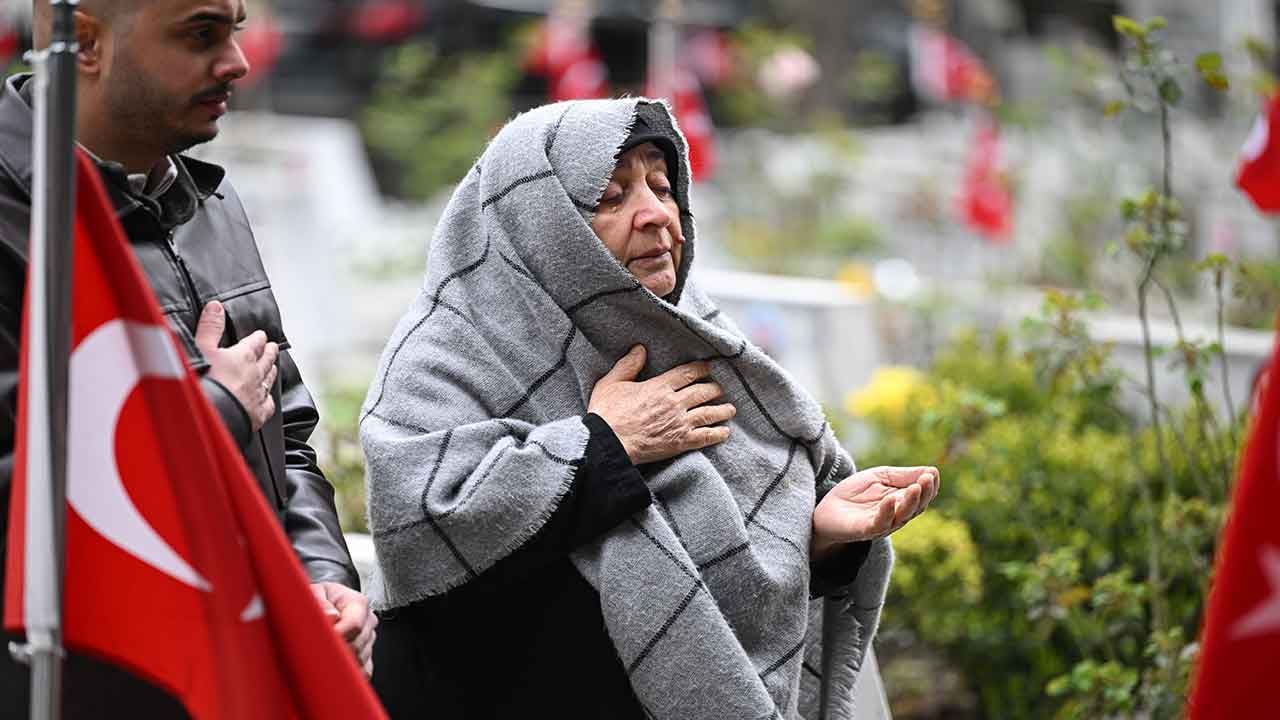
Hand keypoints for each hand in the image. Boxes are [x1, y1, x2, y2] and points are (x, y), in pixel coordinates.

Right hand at [195, 301, 278, 431]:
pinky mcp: (257, 414)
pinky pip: (268, 405)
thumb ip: (210, 327)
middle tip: (273, 347)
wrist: (212, 416)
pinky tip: (267, 401)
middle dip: (269, 352)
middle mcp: (255, 374)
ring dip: (271, 372)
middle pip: (266, 360)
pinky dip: (268, 400)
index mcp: (242, 356)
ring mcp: (258, 395)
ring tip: (273, 367)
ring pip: (268, 380)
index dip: (258, 338)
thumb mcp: (201, 349)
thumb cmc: (204, 382)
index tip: (261, 335)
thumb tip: (216, 306)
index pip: (254, 343)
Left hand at [311, 582, 377, 675]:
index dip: (338, 636)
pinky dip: (349, 674)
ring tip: (320, 659)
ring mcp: (369, 639)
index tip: (319, 643)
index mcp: (358, 603)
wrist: (322, 604)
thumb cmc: (317, 599)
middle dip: (336, 651)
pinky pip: (364, 671)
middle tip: (313, 654)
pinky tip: (333, 668)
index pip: (355, 625)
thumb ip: (320, 602)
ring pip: (361, 660)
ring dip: (340, 663)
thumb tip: (331, 617)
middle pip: (358, 645)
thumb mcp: (313, 592)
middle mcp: (368, 621)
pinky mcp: (367, 655)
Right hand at [588, 345, 735, 464]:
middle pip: (703, 391)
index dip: (701, 369)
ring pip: (708, 413)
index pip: (687, 373)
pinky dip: (717, 433)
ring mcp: (679, 423)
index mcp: (659, 386)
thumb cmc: (606, 414)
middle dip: (715, 389)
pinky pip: (705, 436)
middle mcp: (674, 403)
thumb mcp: (612, 383)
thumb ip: (628, 365)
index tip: (709, 368)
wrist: (607, 443)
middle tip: (720, 389)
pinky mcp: (680, 442)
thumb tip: (640, 349)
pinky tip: (724, 432)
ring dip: (722, 410)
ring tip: (730, 409)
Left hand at [810, 466, 938, 561]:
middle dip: (924, 493)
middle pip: (917, 507)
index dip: (929, 485)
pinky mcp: (865, 530)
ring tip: (915, 487)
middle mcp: (896, 516)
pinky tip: (890, 500)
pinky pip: (879, 523)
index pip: (922, 496)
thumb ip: (903, 475)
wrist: (826, 510)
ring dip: (910, 502)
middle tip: (927, 479)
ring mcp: (882, 524)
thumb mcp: (880, 477)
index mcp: (901, 501)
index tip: (932, 473)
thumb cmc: (854, 493)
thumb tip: (932, 471)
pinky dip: (886, 512)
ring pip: (902, 516)